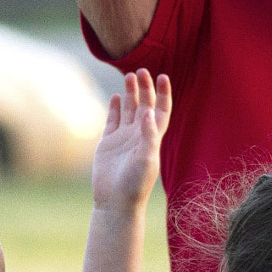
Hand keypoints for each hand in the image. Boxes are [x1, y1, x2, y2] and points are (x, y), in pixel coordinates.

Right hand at [93, 69, 171, 211]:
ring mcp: (123, 139)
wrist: (115, 202)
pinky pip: (113, 120)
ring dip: (131, 93)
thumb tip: (147, 110)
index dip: (164, 94)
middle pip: (145, 105)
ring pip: (129, 110)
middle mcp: (139, 135)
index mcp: (153, 138)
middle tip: (141, 70)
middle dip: (145, 88)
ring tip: (130, 76)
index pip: (161, 110)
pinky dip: (115, 108)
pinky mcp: (108, 143)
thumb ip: (148, 135)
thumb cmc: (134, 184)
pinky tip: (117, 97)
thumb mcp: (146, 159)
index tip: (163, 76)